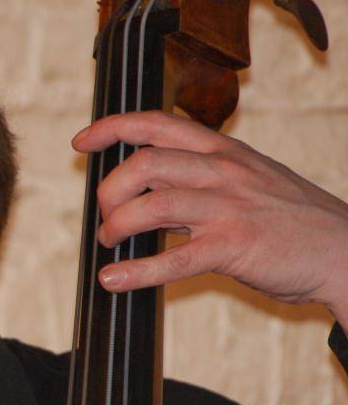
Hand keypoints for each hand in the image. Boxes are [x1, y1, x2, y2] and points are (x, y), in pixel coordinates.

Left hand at [72, 110, 347, 326]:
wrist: (343, 250)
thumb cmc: (288, 218)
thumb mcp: (246, 179)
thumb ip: (198, 178)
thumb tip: (144, 193)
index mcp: (223, 150)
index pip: (157, 124)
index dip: (113, 128)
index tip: (81, 142)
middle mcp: (223, 171)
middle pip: (143, 165)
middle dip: (109, 191)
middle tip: (106, 216)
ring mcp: (228, 209)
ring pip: (151, 207)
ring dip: (116, 226)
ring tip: (110, 241)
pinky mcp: (232, 248)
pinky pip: (172, 260)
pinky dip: (135, 272)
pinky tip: (112, 279)